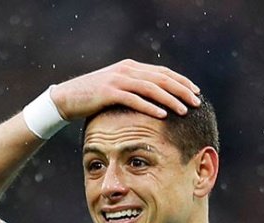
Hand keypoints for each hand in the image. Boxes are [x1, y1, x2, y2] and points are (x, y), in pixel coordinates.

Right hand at [50, 59, 201, 120]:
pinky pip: (135, 99)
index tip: (195, 92)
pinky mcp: (109, 92)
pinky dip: (150, 107)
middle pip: (161, 78)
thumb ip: (134, 90)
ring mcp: (118, 80)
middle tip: (197, 102)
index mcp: (131, 67)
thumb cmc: (93, 98)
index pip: (163, 72)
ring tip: (184, 110)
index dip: (181, 81)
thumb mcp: (116, 90)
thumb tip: (154, 100)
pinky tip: (163, 115)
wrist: (66, 98)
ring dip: (170, 99)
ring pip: (151, 88)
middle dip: (181, 90)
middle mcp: (127, 70)